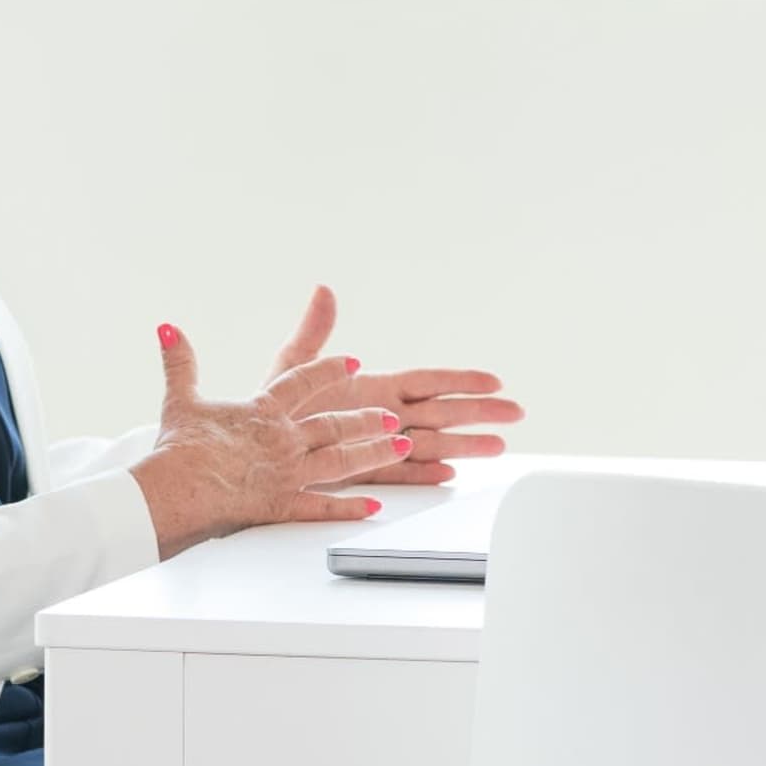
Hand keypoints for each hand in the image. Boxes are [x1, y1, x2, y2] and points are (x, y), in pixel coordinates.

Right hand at [130, 286, 411, 554]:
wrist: (179, 488)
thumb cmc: (179, 448)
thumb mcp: (180, 398)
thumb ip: (180, 362)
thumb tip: (167, 328)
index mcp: (264, 410)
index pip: (303, 381)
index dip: (329, 369)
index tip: (351, 361)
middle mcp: (284, 438)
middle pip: (334, 423)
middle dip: (366, 418)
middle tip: (391, 416)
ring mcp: (288, 472)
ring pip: (342, 460)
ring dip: (374, 454)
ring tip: (401, 448)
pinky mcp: (284, 504)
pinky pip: (324, 506)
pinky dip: (350, 508)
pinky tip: (374, 506)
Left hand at [254, 276, 521, 488]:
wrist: (249, 446)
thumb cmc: (270, 403)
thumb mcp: (293, 366)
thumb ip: (314, 332)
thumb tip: (323, 290)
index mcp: (372, 387)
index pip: (427, 382)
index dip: (461, 380)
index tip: (494, 381)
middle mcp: (380, 414)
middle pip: (441, 413)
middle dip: (479, 413)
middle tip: (516, 414)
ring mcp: (375, 443)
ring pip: (429, 445)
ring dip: (464, 446)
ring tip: (498, 447)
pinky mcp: (362, 470)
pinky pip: (400, 473)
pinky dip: (424, 474)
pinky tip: (448, 475)